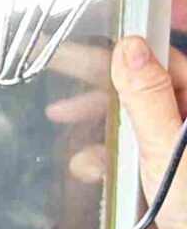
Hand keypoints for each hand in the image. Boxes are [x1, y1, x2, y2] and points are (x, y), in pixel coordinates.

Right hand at [64, 35, 186, 228]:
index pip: (153, 62)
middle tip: (54, 90)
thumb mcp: (171, 148)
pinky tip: (89, 174)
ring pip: (122, 127)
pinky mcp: (151, 179)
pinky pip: (118, 160)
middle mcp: (180, 124)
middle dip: (93, 94)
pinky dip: (98, 164)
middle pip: (133, 93)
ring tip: (68, 133)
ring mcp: (166, 152)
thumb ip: (150, 99)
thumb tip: (130, 49)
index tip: (70, 50)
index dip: (111, 53)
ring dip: (93, 133)